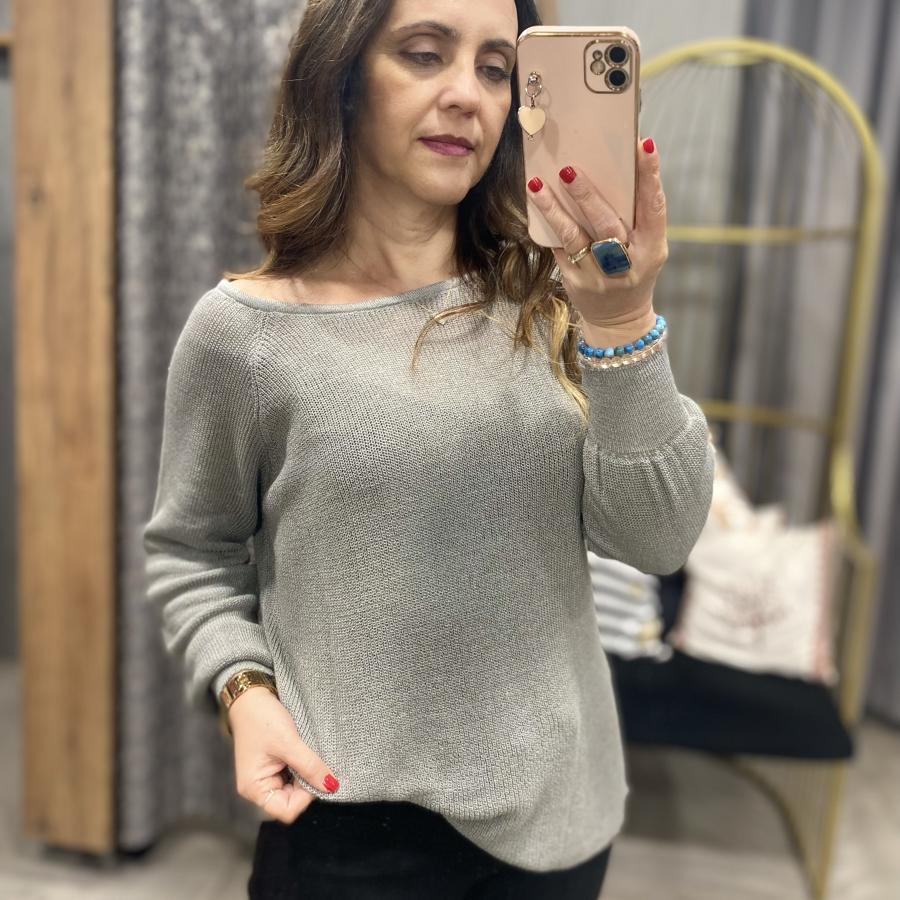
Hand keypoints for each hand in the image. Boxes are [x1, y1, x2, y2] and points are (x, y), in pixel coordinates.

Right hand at [228, 687, 339, 823]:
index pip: (287, 810)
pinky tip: (304, 751)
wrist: (250, 696)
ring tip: (307, 753)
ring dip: (306, 774)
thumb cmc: (261, 719)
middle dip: (307, 784)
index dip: (305, 797)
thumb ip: (310, 766)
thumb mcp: (288, 742)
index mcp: (255, 788)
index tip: (314, 774)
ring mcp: (266, 777)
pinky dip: (302, 766)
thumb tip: (332, 786)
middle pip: (292, 801)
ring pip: (295, 788)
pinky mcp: (274, 766)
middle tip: (313, 760)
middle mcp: (259, 787)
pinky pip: (293, 775)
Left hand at [525, 136, 667, 331]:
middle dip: (588, 195)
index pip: (654, 208)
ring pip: (574, 237)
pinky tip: (535, 206)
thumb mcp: (647, 248)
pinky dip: (548, 227)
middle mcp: (627, 263)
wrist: (619, 320)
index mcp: (652, 249)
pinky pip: (559, 250)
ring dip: (554, 210)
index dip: (650, 176)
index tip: (642, 145)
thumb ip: (636, 218)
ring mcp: (599, 275)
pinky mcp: (575, 282)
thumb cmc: (634, 271)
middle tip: (570, 170)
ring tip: (538, 185)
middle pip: (606, 224)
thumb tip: (613, 170)